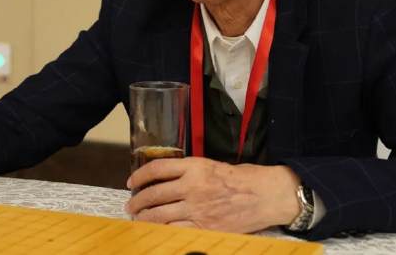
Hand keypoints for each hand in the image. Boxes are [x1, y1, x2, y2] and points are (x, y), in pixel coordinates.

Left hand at [125, 157, 300, 232]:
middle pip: (154, 194)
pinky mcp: (205, 226)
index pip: (157, 168)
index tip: (132, 181)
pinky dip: (161, 230)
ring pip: (159, 214)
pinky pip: (175, 230)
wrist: (265, 195)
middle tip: (130, 204)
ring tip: (137, 217)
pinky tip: (155, 229)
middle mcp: (192, 187)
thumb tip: (166, 179)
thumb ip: (189, 171)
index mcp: (194, 167)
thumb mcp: (211, 165)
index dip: (140, 175)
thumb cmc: (242, 178)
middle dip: (137, 200)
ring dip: (144, 216)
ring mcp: (197, 208)